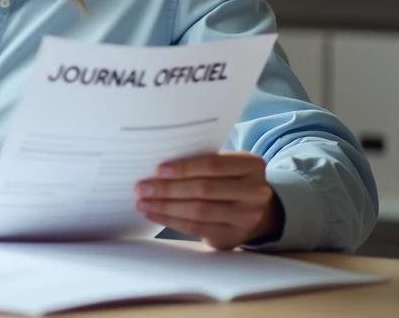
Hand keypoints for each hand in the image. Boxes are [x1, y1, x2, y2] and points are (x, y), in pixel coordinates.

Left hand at [134, 151, 282, 250]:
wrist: (256, 211)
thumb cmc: (229, 180)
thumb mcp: (227, 165)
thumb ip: (202, 162)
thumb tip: (157, 167)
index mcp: (252, 165)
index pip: (213, 164)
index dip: (184, 167)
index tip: (158, 169)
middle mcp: (255, 192)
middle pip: (203, 189)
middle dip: (168, 189)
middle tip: (142, 188)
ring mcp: (247, 217)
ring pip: (198, 211)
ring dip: (165, 207)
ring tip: (143, 202)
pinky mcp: (233, 237)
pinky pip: (196, 228)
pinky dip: (171, 221)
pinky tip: (154, 214)